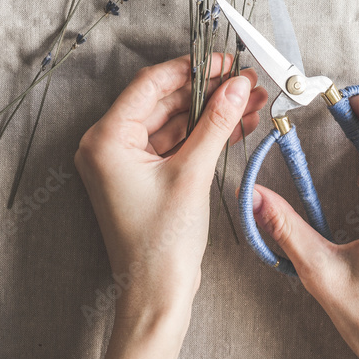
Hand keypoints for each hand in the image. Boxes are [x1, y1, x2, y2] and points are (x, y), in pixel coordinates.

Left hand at [75, 53, 266, 325]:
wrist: (157, 296)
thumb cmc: (161, 244)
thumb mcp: (193, 173)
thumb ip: (216, 122)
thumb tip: (237, 86)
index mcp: (106, 139)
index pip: (151, 84)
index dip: (193, 69)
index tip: (225, 61)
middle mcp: (109, 145)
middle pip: (164, 101)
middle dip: (209, 92)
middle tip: (245, 82)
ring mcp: (126, 161)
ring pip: (174, 121)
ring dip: (212, 112)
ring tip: (251, 102)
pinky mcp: (143, 175)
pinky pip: (175, 143)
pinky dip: (204, 134)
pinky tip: (237, 124)